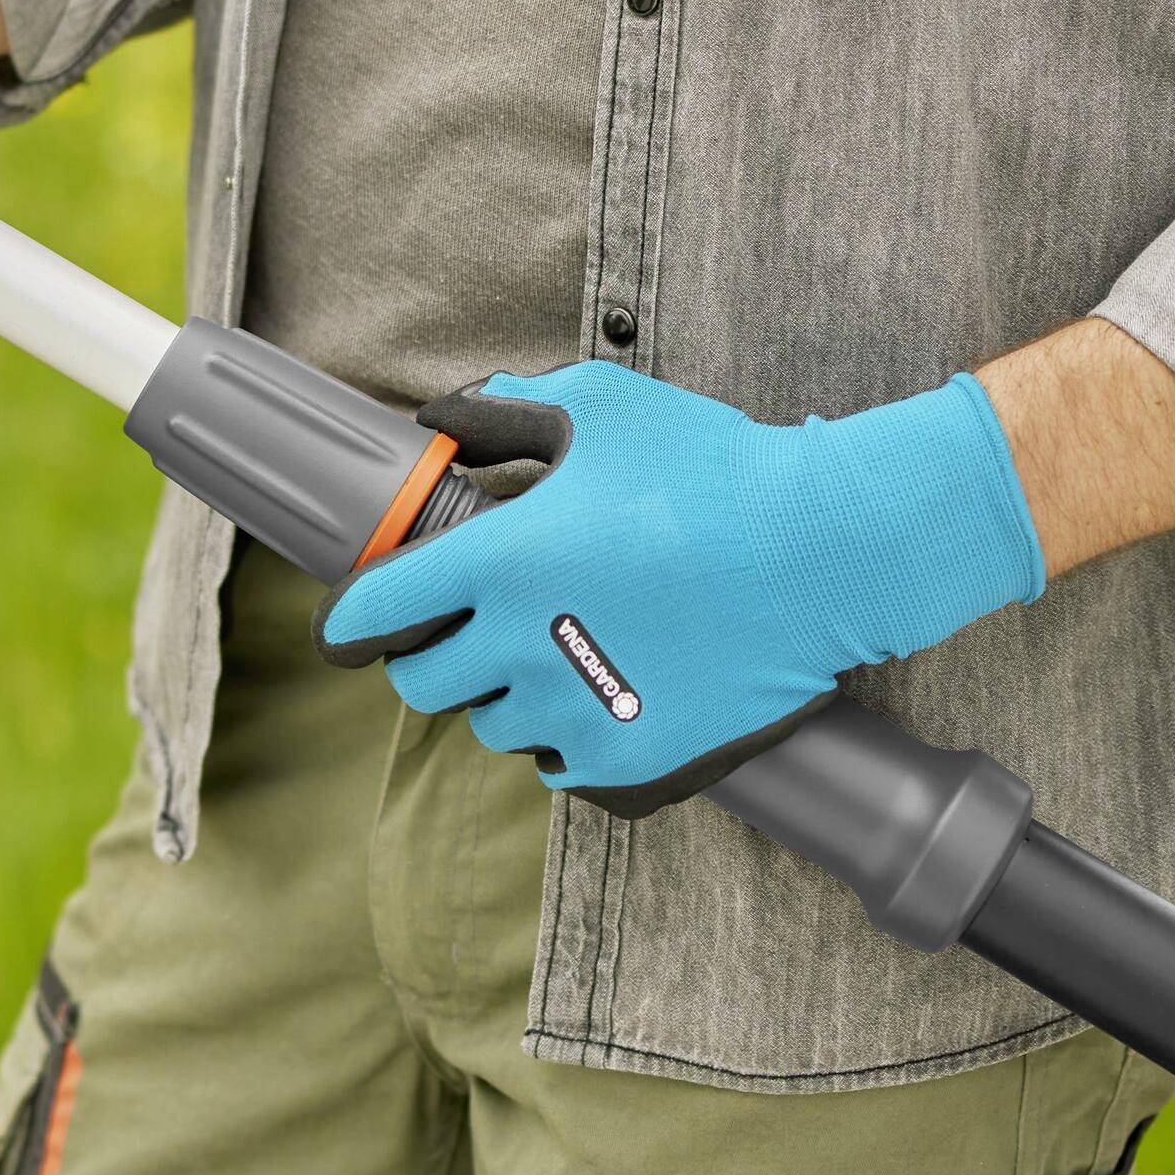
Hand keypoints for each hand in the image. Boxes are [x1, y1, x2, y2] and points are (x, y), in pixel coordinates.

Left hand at [317, 362, 1046, 807]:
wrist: (823, 551)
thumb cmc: (712, 470)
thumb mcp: (601, 409)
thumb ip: (507, 412)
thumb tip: (444, 421)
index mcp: (497, 563)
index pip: (373, 614)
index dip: (352, 619)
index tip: (354, 622)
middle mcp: (521, 647)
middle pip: (422, 683)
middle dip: (429, 654)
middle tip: (460, 629)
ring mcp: (576, 712)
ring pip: (491, 727)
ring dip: (501, 695)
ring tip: (545, 654)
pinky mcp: (630, 760)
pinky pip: (558, 765)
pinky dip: (564, 734)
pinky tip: (595, 692)